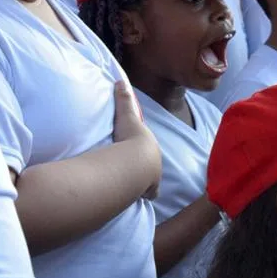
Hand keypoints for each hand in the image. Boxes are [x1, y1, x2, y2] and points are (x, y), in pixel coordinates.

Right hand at [112, 81, 161, 198]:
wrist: (135, 160)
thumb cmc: (131, 138)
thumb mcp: (128, 117)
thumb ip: (124, 100)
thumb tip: (120, 80)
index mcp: (151, 148)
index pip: (149, 150)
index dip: (143, 152)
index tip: (135, 154)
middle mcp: (156, 164)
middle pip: (151, 167)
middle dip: (145, 169)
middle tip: (131, 170)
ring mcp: (154, 179)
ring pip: (149, 183)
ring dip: (142, 184)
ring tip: (130, 185)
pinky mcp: (148, 191)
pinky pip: (146, 195)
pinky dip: (141, 195)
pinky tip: (132, 197)